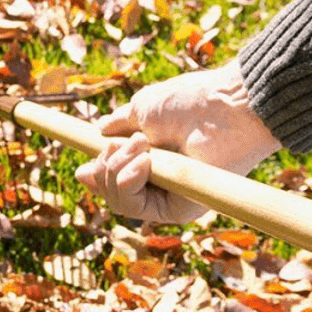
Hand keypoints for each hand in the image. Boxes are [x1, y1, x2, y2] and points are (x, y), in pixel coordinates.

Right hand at [74, 60, 281, 223]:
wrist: (225, 107)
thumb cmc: (190, 102)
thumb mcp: (142, 110)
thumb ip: (118, 127)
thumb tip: (97, 132)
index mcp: (150, 157)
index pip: (113, 176)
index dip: (97, 172)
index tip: (85, 166)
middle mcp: (159, 181)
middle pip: (110, 191)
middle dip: (104, 167)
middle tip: (121, 145)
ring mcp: (168, 196)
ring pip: (119, 201)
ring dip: (116, 170)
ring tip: (141, 145)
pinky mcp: (178, 210)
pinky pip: (135, 207)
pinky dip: (129, 182)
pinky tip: (145, 162)